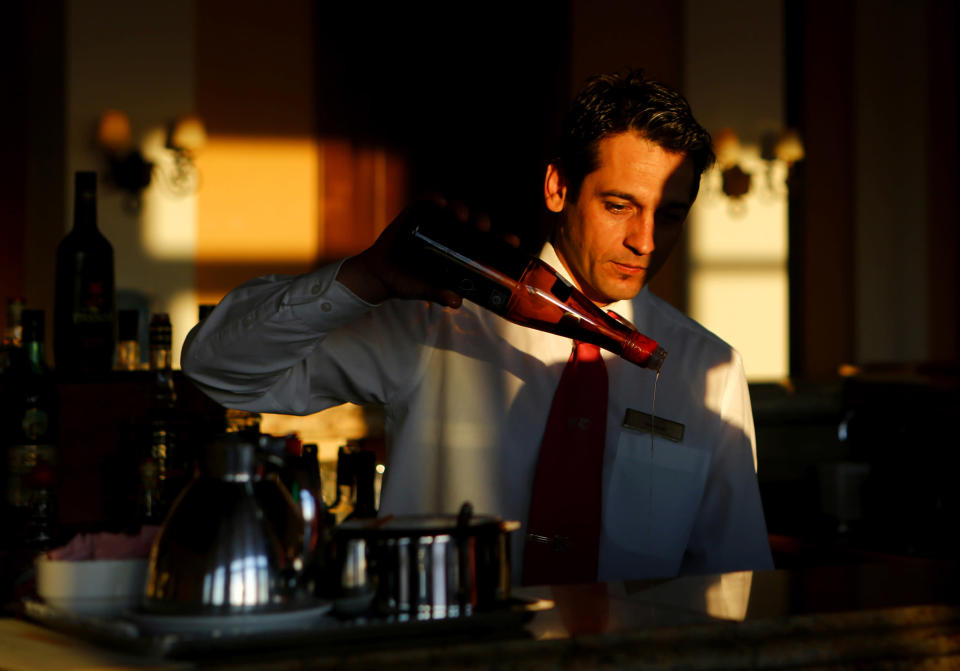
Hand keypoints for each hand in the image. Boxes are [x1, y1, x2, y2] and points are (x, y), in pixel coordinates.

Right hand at [337, 197, 494, 306]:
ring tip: (459, 217)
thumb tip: (456, 302)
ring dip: (462, 209)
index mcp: (464, 253)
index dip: (503, 240)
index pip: (490, 243)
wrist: (380, 275)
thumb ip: (439, 294)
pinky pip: (429, 198)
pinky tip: (439, 203)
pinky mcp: (418, 212)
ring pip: (457, 208)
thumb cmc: (409, 283)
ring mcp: (437, 222)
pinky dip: (435, 197)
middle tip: (479, 229)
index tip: (511, 242)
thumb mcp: (426, 290)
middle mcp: (454, 235)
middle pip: (476, 222)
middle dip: (482, 222)